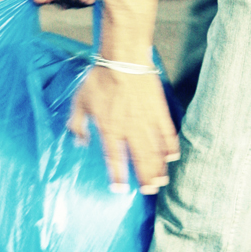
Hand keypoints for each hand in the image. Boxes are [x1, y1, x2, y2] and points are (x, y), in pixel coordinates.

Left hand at [69, 67, 179, 193]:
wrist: (122, 59)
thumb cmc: (98, 80)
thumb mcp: (80, 102)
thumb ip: (77, 125)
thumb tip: (79, 142)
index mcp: (109, 129)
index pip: (113, 158)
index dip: (117, 175)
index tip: (119, 189)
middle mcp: (130, 129)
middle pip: (140, 159)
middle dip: (144, 178)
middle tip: (148, 192)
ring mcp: (147, 121)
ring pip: (155, 150)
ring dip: (158, 168)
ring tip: (161, 182)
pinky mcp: (159, 110)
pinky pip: (167, 132)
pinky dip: (171, 146)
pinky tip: (173, 157)